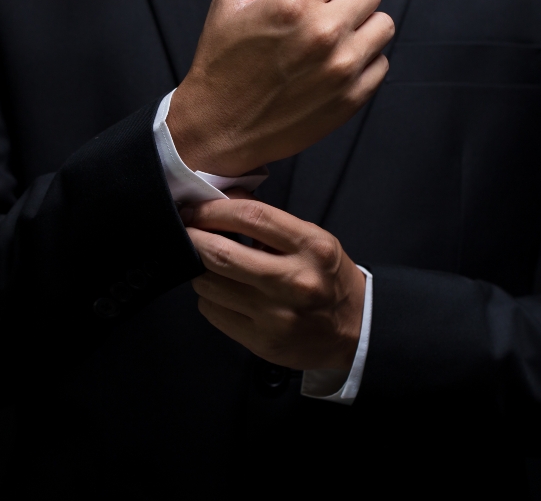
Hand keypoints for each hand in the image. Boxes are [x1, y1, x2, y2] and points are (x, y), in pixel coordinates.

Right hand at [167, 0, 394, 176]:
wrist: (218, 127)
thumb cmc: (221, 68)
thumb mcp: (231, 1)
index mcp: (294, 5)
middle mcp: (323, 34)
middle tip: (324, 13)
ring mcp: (342, 68)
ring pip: (383, 25)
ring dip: (362, 27)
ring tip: (332, 40)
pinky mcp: (351, 98)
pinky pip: (381, 64)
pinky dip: (363, 62)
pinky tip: (333, 66)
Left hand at [181, 194, 365, 370]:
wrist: (355, 329)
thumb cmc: (328, 278)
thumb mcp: (312, 239)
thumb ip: (270, 221)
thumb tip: (222, 198)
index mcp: (311, 246)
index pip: (251, 216)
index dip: (214, 210)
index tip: (196, 210)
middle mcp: (294, 280)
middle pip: (221, 253)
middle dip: (193, 238)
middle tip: (186, 231)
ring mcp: (277, 314)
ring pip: (210, 285)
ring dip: (200, 270)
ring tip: (208, 265)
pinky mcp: (263, 341)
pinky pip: (214, 312)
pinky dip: (209, 298)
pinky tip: (223, 293)